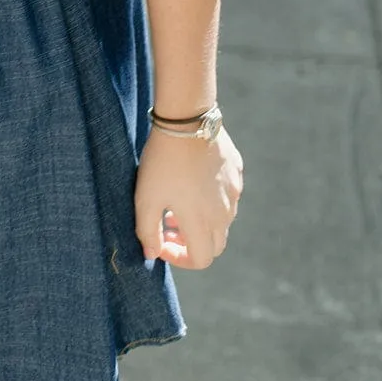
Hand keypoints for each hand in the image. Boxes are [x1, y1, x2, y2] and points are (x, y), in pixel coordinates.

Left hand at [134, 123, 243, 269]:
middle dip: (192, 242)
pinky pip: (228, 195)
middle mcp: (224, 213)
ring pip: (222, 220)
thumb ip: (147, 232)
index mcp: (202, 223)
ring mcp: (234, 193)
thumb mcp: (145, 198)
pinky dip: (212, 198)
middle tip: (169, 224)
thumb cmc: (162, 162)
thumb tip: (151, 254)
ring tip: (177, 199)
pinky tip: (192, 178)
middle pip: (215, 244)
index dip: (180, 258)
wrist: (186, 120)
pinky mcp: (236, 173)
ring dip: (202, 220)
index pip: (201, 260)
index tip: (162, 242)